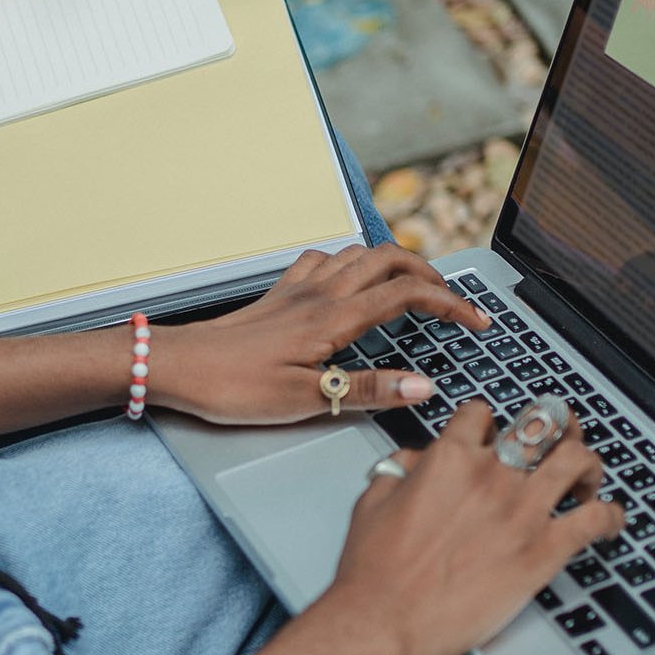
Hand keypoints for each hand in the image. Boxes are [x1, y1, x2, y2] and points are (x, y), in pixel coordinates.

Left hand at [149, 244, 490, 423]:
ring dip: (395, 261)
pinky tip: (350, 278)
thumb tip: (423, 386)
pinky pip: (323, 259)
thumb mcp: (307, 400)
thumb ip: (369, 391)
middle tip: (454, 300)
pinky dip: (350, 261)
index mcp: (333, 319)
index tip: (476, 321)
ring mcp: (297, 288)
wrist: (177, 366)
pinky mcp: (278, 293)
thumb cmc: (233, 386)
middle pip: (390, 260)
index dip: (450, 304)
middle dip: (431, 274)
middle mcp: (319, 294)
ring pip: (359, 253)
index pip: (407, 297)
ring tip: (416, 285)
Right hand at [317, 405, 624, 654]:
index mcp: (449, 459)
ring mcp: (522, 511)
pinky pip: (595, 520)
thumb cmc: (374, 573)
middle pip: (541, 424)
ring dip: (588, 464)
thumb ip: (400, 469)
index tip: (496, 435)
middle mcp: (491, 476)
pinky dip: (611, 516)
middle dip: (556, 425)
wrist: (382, 623)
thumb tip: (416, 460)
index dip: (491, 422)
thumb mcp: (373, 502)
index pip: (482, 414)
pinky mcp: (543, 551)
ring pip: (577, 459)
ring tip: (587, 478)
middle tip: (561, 435)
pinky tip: (610, 521)